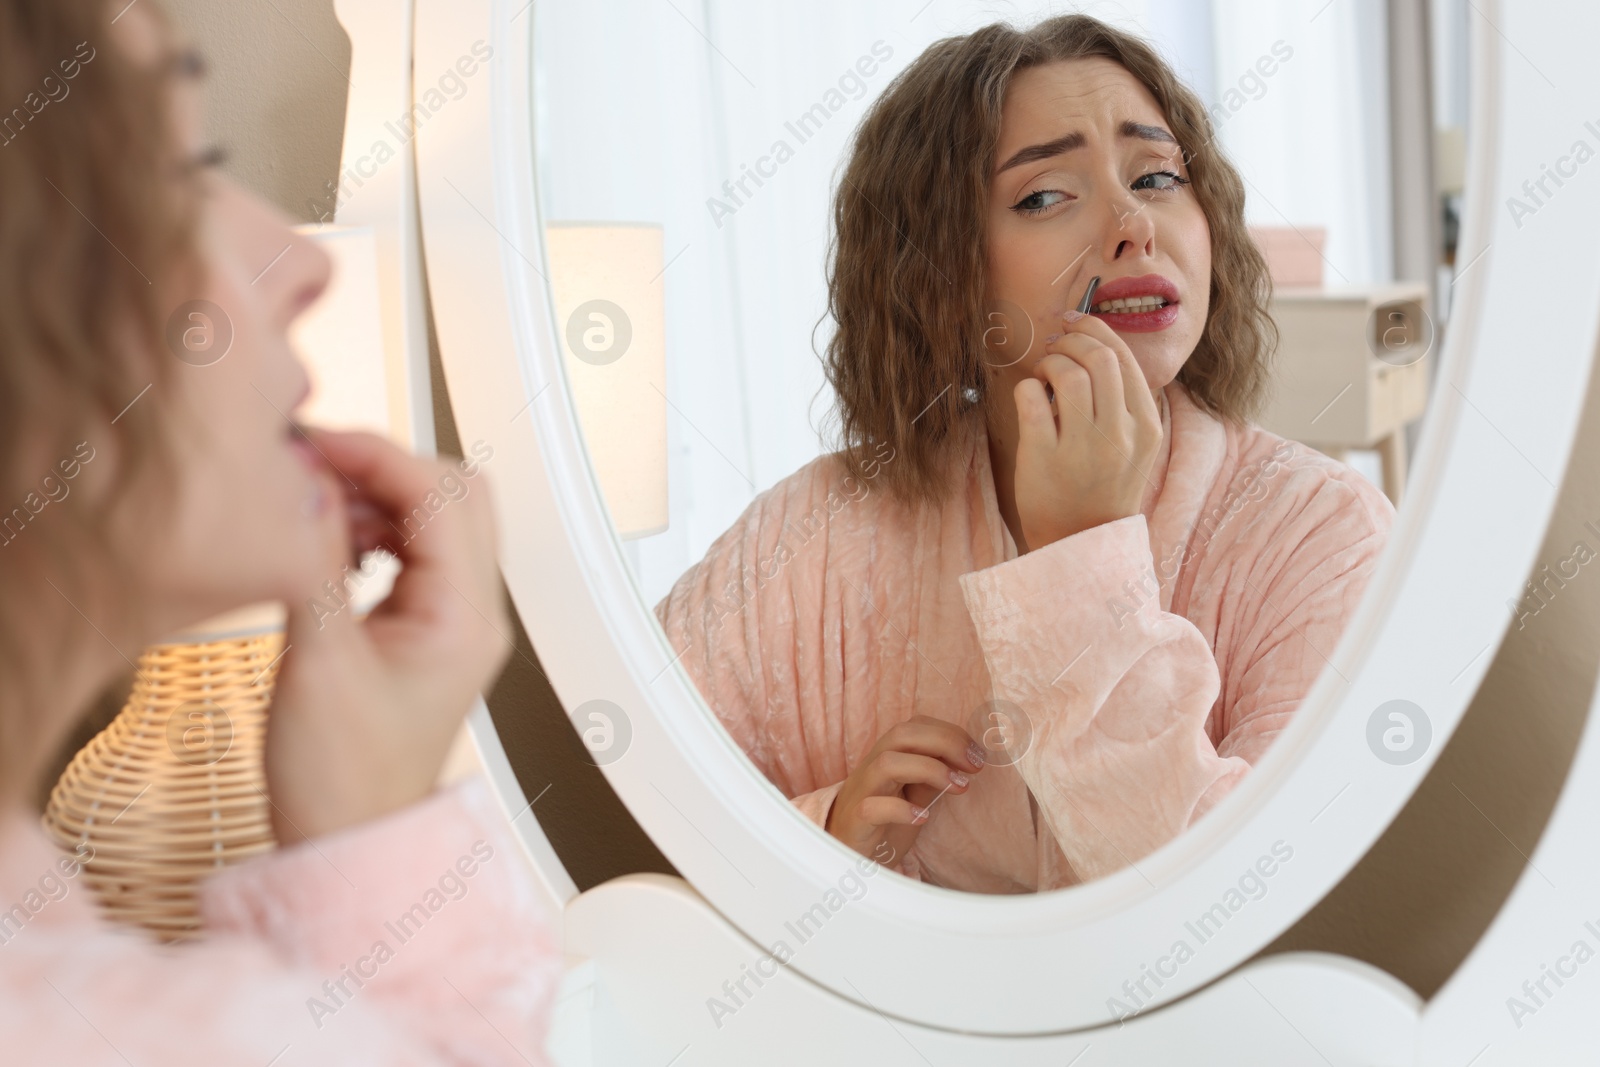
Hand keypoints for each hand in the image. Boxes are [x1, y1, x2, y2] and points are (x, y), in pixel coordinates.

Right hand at [263, 430, 510, 843]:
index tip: (314, 443)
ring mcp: (456, 620)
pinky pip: (415, 550)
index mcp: (465, 618)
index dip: (375, 457)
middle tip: (313, 467)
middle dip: (385, 468)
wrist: (347, 843)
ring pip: (436, 518)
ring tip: (313, 507)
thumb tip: (309, 483)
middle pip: (455, 494)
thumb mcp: (316, 663)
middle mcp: (474, 612)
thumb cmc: (340, 780)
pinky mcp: (428, 628)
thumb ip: (315, 562)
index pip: (440, 497)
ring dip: (378, 497)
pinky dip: (376, 529)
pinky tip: (331, 543)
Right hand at [825, 715, 985, 865]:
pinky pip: (873, 807)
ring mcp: (861, 793)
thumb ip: (933, 776)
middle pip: (900, 734)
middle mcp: (871, 768)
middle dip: (944, 742)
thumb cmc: (884, 824)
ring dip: (929, 769)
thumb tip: (966, 760)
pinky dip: (902, 809)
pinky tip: (923, 817)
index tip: (977, 753)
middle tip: (975, 765)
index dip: (948, 732)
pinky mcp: (856, 821)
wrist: (848, 856)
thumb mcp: (914, 796)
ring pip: (886, 764)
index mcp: (886, 756)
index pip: (914, 726)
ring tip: (958, 787)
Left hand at [1010, 311, 1162, 550]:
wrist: (1081, 543)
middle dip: (1071, 340)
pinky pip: (1032, 398)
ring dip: (1050, 363)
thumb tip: (1094, 345)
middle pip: (1098, 359)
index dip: (1096, 331)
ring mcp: (1083, 447)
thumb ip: (1124, 402)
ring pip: (1068, 374)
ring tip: (1044, 376)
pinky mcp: (1044, 457)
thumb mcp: (1134, 446)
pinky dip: (1027, 387)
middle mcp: (1120, 434)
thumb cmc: (1103, 487)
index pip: (1124, 359)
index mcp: (1146, 426)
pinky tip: (1030, 399)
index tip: (1075, 323)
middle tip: (1056, 346)